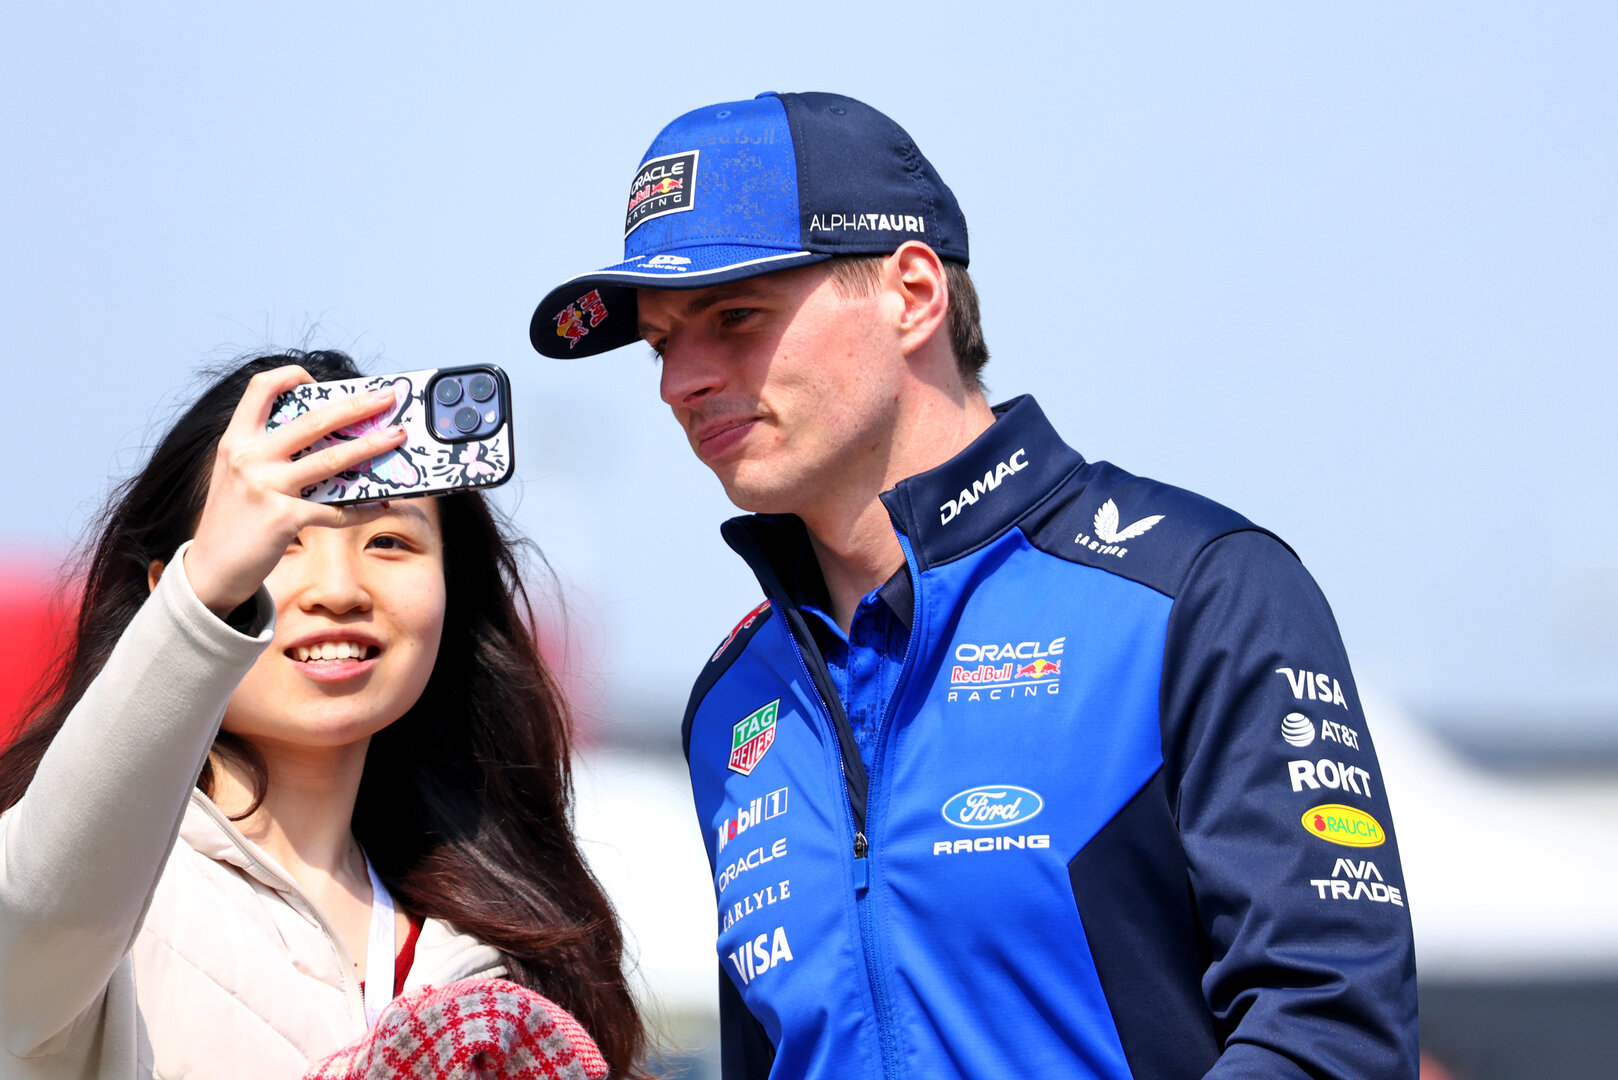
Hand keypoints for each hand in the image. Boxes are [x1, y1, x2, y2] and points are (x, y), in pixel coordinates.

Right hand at [183, 366, 407, 615]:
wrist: (210, 569)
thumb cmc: (233, 520)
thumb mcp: (237, 475)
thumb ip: (267, 452)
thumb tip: (326, 437)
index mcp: (236, 440)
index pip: (260, 389)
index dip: (290, 375)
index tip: (318, 379)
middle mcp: (249, 458)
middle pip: (313, 421)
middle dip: (356, 405)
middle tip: (387, 397)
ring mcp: (266, 487)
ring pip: (332, 459)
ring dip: (371, 446)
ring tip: (398, 437)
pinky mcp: (283, 519)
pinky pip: (335, 509)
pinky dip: (362, 507)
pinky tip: (380, 504)